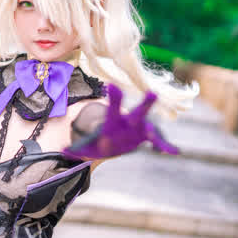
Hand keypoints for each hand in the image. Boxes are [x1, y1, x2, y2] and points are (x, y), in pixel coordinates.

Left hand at [63, 84, 177, 158]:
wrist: (114, 139)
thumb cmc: (100, 140)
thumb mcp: (88, 145)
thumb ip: (77, 148)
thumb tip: (63, 151)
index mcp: (113, 120)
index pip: (112, 108)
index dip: (113, 98)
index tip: (112, 86)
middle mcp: (129, 120)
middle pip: (137, 111)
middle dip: (145, 104)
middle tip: (152, 92)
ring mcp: (140, 128)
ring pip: (151, 124)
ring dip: (157, 127)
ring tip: (161, 128)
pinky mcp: (148, 136)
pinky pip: (158, 141)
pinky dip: (165, 146)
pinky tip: (174, 152)